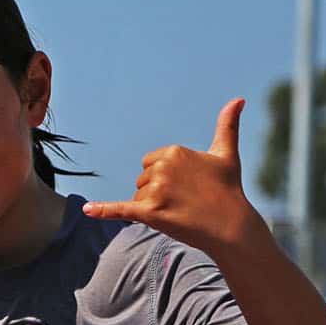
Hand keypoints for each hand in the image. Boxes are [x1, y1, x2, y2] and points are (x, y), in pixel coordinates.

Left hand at [82, 98, 266, 255]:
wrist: (231, 225)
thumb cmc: (228, 188)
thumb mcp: (225, 153)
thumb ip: (227, 125)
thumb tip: (238, 99)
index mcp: (173, 151)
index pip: (150, 164)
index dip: (165, 178)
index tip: (187, 184)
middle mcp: (162, 167)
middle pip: (142, 181)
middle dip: (158, 193)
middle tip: (185, 200)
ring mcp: (155, 190)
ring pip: (138, 198)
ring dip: (153, 207)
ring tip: (179, 211)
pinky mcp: (149, 212)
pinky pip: (120, 209)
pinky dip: (103, 211)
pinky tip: (87, 210)